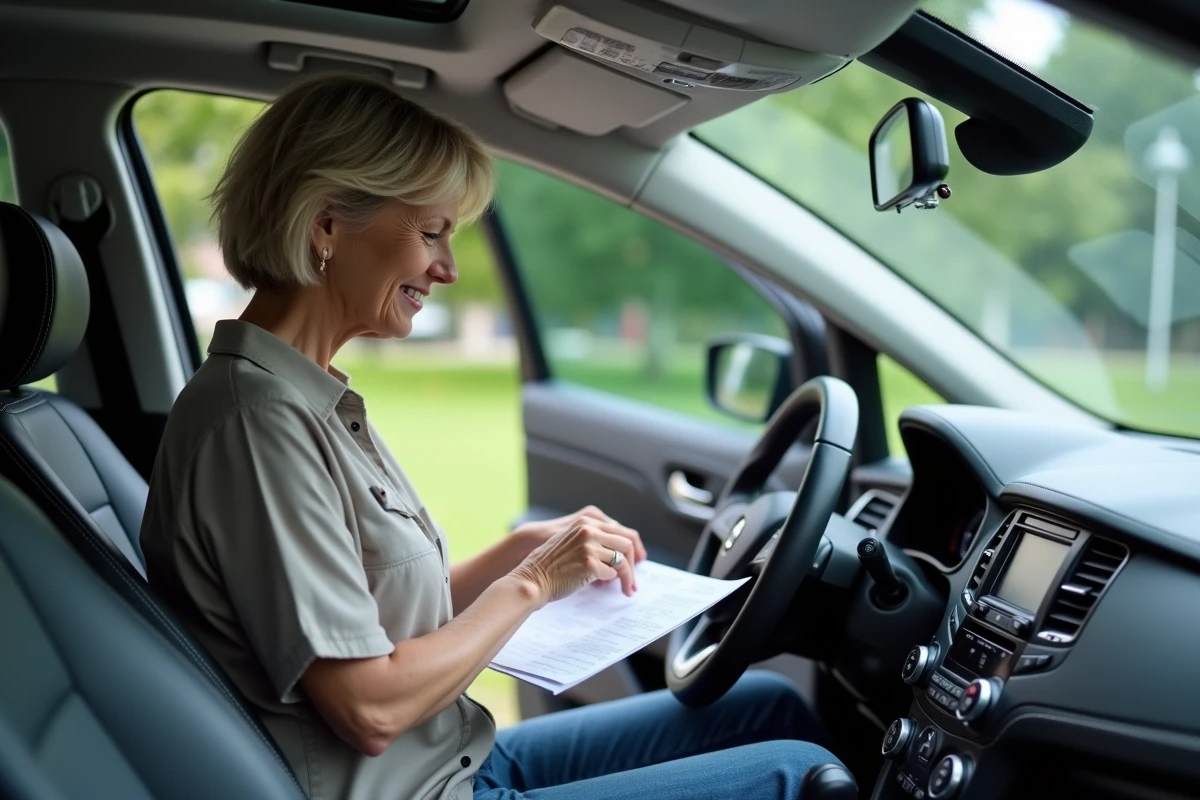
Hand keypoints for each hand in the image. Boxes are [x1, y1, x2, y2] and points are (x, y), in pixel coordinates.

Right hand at [510, 518, 640, 604]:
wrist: (532, 579)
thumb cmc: (550, 565)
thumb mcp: (572, 541)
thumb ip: (594, 540)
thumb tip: (620, 553)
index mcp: (586, 522)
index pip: (622, 531)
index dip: (634, 548)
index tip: (638, 561)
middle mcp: (589, 529)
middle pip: (627, 544)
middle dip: (633, 565)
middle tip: (633, 581)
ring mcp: (589, 545)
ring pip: (622, 560)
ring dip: (627, 577)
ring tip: (627, 590)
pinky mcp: (589, 563)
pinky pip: (611, 573)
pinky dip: (608, 581)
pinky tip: (599, 587)